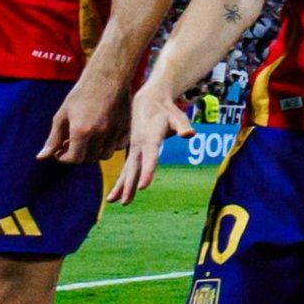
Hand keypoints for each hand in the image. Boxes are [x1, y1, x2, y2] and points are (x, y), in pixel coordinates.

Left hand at [44, 71, 132, 169]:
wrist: (107, 76)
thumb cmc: (82, 94)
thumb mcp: (62, 115)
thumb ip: (53, 138)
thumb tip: (41, 157)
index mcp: (81, 131)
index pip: (74, 159)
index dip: (64, 157)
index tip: (60, 150)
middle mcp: (100, 134)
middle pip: (89, 159)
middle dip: (78, 154)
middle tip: (72, 142)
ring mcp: (115, 132)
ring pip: (104, 155)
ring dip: (94, 152)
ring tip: (88, 139)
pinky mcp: (126, 128)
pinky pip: (118, 146)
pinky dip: (109, 145)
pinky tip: (103, 134)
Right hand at [109, 84, 188, 200]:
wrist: (147, 102)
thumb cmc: (166, 111)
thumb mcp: (177, 116)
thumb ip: (182, 126)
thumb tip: (190, 133)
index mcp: (150, 138)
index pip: (150, 157)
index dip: (147, 172)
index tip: (143, 187)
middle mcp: (139, 146)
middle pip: (134, 168)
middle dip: (129, 185)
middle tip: (126, 201)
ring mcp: (133, 149)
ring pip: (127, 170)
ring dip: (120, 186)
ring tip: (113, 201)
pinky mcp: (132, 152)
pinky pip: (126, 169)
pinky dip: (120, 182)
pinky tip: (115, 195)